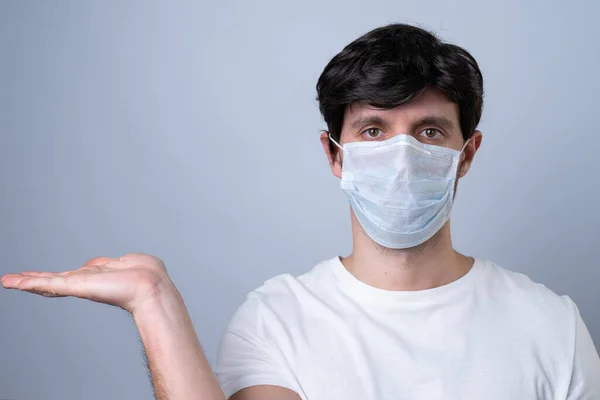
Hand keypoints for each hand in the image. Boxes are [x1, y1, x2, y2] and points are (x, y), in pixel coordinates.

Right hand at [1, 253, 172, 313]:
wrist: (150, 285)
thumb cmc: (146, 274)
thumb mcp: (123, 262)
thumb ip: (105, 263)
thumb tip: (94, 264)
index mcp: (98, 276)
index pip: (70, 276)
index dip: (54, 276)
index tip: (36, 277)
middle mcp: (87, 282)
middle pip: (54, 281)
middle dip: (33, 280)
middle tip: (11, 280)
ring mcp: (81, 285)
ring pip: (49, 283)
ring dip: (27, 282)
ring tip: (7, 281)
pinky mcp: (77, 286)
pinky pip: (50, 284)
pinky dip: (31, 283)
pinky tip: (15, 283)